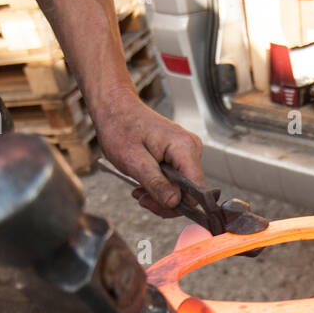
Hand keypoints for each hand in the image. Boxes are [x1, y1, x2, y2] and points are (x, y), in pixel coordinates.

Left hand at [91, 97, 205, 217]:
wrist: (116, 108)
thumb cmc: (121, 127)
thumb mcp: (133, 161)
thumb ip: (156, 183)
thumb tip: (174, 203)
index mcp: (184, 148)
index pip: (197, 190)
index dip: (179, 204)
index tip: (154, 204)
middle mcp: (191, 149)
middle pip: (190, 193)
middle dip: (165, 201)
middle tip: (141, 197)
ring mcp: (187, 153)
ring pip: (182, 189)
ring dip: (161, 195)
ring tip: (140, 188)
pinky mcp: (181, 156)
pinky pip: (177, 181)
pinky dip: (161, 186)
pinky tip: (146, 182)